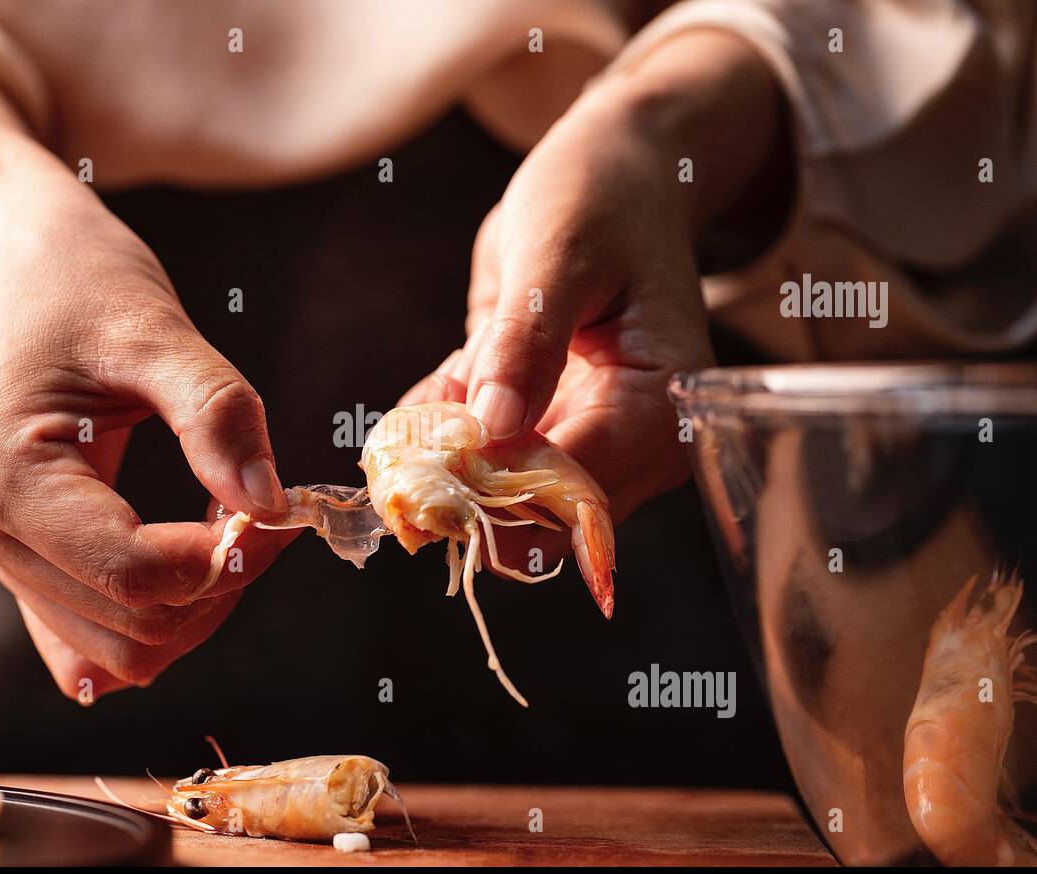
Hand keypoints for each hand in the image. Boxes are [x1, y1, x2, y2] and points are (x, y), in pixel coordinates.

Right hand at [0, 65, 297, 699]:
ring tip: (228, 522)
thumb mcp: (156, 329)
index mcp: (6, 477)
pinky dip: (152, 619)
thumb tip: (272, 505)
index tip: (282, 510)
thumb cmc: (78, 279)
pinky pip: (85, 634)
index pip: (136, 576)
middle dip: (218, 584)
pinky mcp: (19, 551)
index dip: (228, 559)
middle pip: (131, 626)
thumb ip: (218, 416)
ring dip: (193, 607)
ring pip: (115, 649)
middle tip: (264, 511)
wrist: (11, 257)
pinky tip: (193, 575)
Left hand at [406, 31, 785, 524]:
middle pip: (543, 515)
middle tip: (397, 459)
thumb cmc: (601, 197)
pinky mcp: (547, 429)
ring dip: (442, 475)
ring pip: (506, 502)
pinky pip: (484, 464)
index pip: (580, 488)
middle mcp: (636, 441)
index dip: (498, 490)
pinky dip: (439, 447)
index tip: (424, 469)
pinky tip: (410, 421)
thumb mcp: (560, 254)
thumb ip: (525, 342)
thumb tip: (492, 427)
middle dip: (461, 494)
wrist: (612, 173)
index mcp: (660, 404)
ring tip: (402, 437)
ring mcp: (589, 440)